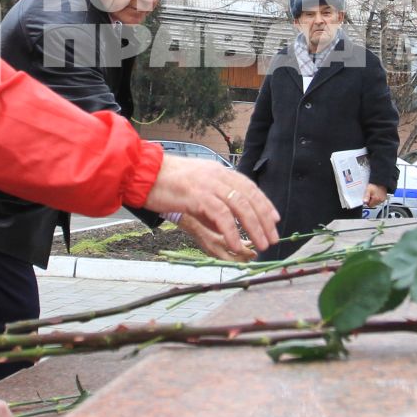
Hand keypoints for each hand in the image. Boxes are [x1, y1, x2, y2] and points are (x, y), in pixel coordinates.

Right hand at [145, 155, 278, 251]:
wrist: (142, 173)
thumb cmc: (164, 183)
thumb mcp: (194, 189)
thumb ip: (211, 204)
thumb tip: (226, 224)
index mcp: (218, 172)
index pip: (249, 187)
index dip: (264, 203)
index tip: (275, 219)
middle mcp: (217, 175)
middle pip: (249, 197)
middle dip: (264, 219)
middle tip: (272, 238)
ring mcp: (208, 184)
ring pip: (240, 206)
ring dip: (254, 227)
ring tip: (261, 244)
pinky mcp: (198, 195)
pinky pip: (222, 216)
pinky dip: (232, 232)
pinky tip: (236, 245)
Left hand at [364, 182, 387, 207]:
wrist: (380, 182)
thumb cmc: (374, 185)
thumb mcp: (368, 190)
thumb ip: (366, 196)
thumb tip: (364, 202)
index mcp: (376, 199)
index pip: (370, 205)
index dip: (367, 202)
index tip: (368, 197)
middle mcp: (380, 200)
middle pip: (373, 205)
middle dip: (371, 201)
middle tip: (371, 195)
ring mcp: (383, 199)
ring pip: (376, 203)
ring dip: (374, 200)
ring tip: (374, 194)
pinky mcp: (384, 198)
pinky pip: (379, 201)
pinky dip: (377, 199)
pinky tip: (377, 194)